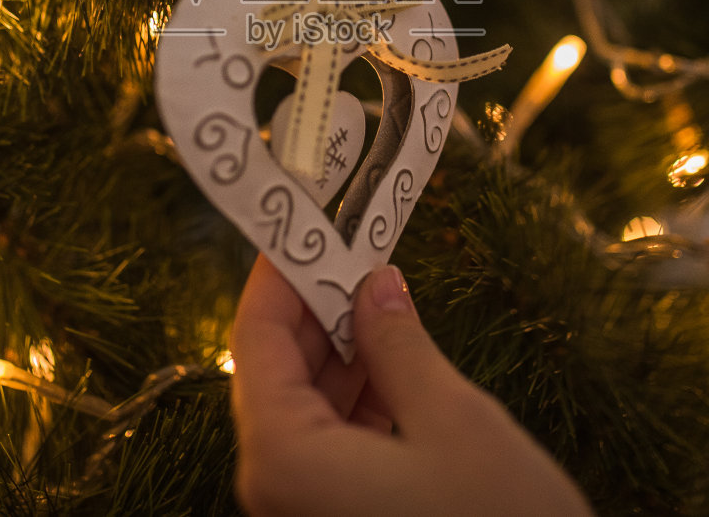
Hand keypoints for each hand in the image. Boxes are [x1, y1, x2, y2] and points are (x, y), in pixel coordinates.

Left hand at [230, 255, 592, 516]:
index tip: (302, 219)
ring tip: (379, 289)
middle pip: (276, 371)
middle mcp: (277, 488)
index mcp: (285, 458)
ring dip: (340, 348)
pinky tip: (393, 355)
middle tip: (353, 243)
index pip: (255, 339)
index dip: (279, 273)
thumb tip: (373, 283)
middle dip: (315, 306)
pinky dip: (357, 395)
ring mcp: (305, 508)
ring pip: (305, 406)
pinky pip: (330, 442)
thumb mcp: (453, 419)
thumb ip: (398, 344)